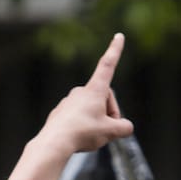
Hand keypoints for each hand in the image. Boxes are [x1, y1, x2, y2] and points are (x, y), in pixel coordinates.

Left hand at [36, 33, 134, 156]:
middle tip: (107, 131)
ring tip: (90, 136)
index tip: (119, 36)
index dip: (115, 51)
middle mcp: (81, 92)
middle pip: (104, 99)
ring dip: (96, 122)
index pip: (108, 65)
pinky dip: (82, 127)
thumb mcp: (110, 132)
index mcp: (95, 90)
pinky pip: (77, 119)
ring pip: (90, 110)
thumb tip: (126, 127)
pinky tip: (77, 139)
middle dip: (109, 114)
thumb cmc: (83, 133)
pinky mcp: (60, 113)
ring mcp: (69, 102)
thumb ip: (124, 128)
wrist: (54, 143)